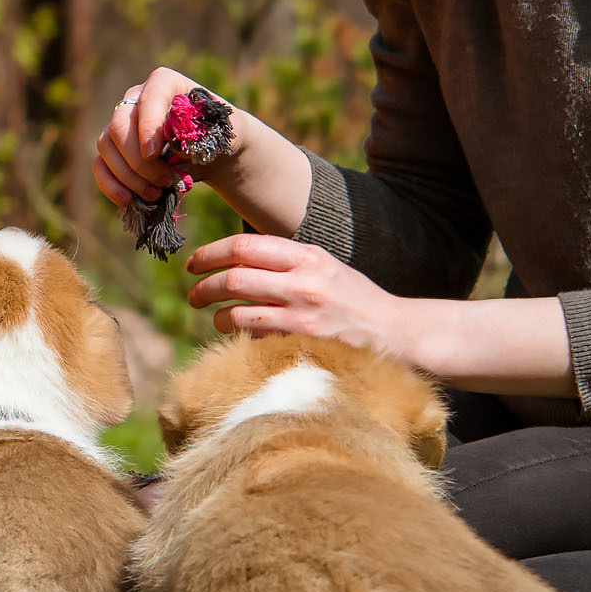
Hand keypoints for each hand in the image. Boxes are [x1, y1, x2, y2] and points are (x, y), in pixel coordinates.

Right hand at [93, 67, 214, 207]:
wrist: (213, 153)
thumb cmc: (219, 136)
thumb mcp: (222, 131)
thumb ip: (202, 132)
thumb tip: (174, 145)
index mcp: (164, 83)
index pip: (149, 98)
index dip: (147, 125)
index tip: (152, 153)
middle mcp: (136, 98)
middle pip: (120, 125)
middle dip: (138, 160)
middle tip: (165, 181)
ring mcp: (121, 123)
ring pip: (106, 146)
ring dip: (128, 176)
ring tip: (155, 194)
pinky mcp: (114, 149)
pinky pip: (100, 164)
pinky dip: (110, 184)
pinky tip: (128, 200)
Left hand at [184, 233, 412, 356]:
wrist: (396, 333)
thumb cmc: (353, 299)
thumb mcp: (324, 267)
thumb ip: (285, 261)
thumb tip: (234, 259)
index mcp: (308, 256)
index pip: (244, 246)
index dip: (210, 254)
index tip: (194, 263)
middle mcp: (304, 282)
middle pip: (233, 278)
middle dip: (203, 286)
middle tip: (193, 294)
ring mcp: (303, 316)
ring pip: (237, 313)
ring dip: (217, 316)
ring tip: (216, 318)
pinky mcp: (303, 345)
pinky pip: (255, 340)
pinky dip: (240, 337)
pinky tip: (241, 337)